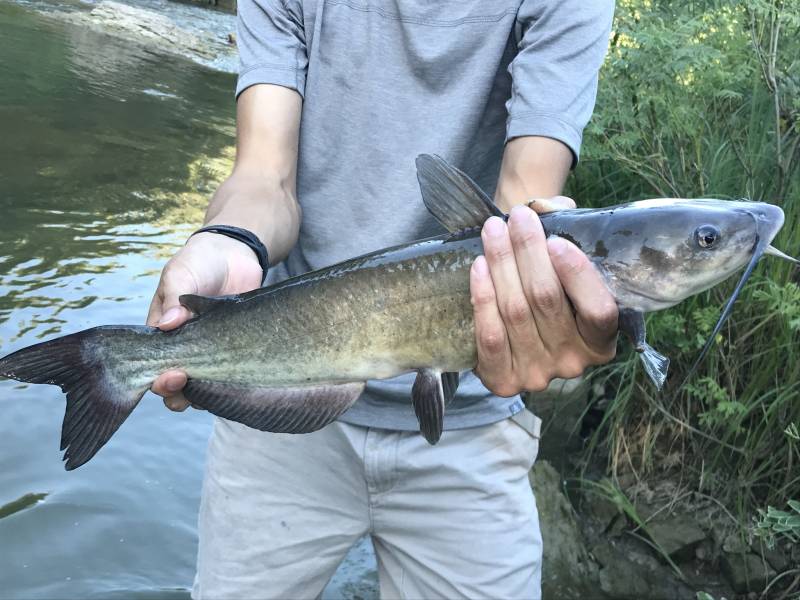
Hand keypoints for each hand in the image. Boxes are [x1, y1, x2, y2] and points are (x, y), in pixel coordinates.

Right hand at [146, 232, 263, 410]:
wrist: (234, 253)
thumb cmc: (199, 262)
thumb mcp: (181, 274)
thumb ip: (174, 298)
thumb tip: (167, 325)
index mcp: (163, 334)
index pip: (154, 367)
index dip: (159, 380)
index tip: (173, 376)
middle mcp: (185, 348)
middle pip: (176, 385)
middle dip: (179, 393)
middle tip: (188, 382)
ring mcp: (211, 351)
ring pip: (204, 386)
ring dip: (205, 394)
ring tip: (213, 389)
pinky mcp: (235, 350)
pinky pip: (231, 375)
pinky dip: (231, 384)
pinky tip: (237, 383)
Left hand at [470, 199, 617, 395]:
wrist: (517, 320)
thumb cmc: (550, 285)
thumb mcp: (571, 266)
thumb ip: (570, 234)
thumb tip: (548, 208)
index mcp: (601, 341)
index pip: (599, 312)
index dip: (577, 276)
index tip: (556, 241)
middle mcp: (573, 362)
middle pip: (547, 301)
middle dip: (528, 252)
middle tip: (516, 218)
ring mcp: (537, 374)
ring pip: (515, 312)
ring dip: (501, 264)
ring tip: (493, 230)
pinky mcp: (503, 379)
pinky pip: (490, 335)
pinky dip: (483, 297)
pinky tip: (478, 266)